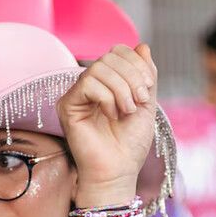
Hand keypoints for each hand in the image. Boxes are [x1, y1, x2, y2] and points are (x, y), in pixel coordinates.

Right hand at [57, 44, 157, 205]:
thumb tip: (142, 45)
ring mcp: (77, 94)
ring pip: (99, 67)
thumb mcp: (147, 103)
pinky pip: (87, 83)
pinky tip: (112, 115)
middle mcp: (91, 85)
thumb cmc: (131, 144)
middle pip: (109, 56)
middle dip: (132, 76)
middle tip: (139, 101)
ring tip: (127, 111)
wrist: (119, 171)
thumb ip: (146, 75)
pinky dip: (107, 97)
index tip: (148, 88)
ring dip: (121, 89)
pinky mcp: (67, 105)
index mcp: (109, 82)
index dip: (137, 63)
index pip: (119, 51)